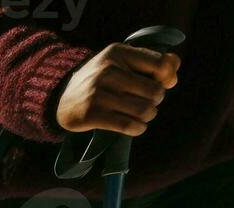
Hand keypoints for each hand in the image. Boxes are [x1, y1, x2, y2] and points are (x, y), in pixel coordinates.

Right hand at [54, 43, 180, 137]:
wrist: (60, 98)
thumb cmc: (99, 80)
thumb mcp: (120, 62)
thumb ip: (150, 62)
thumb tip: (174, 72)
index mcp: (117, 53)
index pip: (160, 64)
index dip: (168, 77)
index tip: (163, 84)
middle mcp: (108, 70)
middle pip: (155, 91)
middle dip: (156, 100)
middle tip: (145, 102)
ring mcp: (99, 93)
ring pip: (145, 110)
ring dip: (148, 116)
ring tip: (140, 115)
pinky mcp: (92, 115)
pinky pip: (129, 126)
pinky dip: (138, 128)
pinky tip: (135, 126)